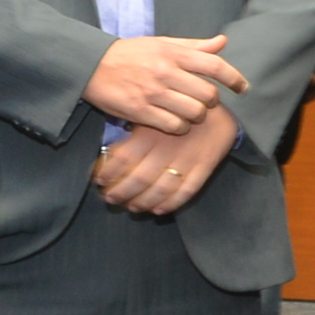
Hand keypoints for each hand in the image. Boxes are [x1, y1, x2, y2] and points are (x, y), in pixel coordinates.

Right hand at [84, 34, 248, 133]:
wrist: (91, 65)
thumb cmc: (130, 54)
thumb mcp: (161, 43)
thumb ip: (193, 46)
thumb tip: (222, 41)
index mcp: (173, 52)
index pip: (214, 65)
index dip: (234, 78)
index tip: (243, 88)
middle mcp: (166, 71)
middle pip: (208, 94)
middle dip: (212, 102)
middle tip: (205, 103)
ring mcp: (153, 92)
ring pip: (194, 112)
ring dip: (197, 117)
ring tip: (190, 114)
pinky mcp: (140, 111)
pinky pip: (173, 125)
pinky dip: (180, 128)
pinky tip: (175, 123)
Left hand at [97, 105, 237, 215]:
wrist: (215, 104)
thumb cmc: (177, 108)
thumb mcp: (152, 111)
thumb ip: (134, 131)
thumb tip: (109, 153)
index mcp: (151, 132)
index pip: (123, 158)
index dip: (108, 173)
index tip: (99, 182)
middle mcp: (168, 147)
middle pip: (140, 178)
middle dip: (122, 193)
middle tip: (111, 199)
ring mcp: (188, 158)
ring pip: (162, 188)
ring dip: (144, 202)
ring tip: (132, 207)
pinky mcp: (206, 165)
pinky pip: (188, 190)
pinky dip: (172, 203)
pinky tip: (159, 209)